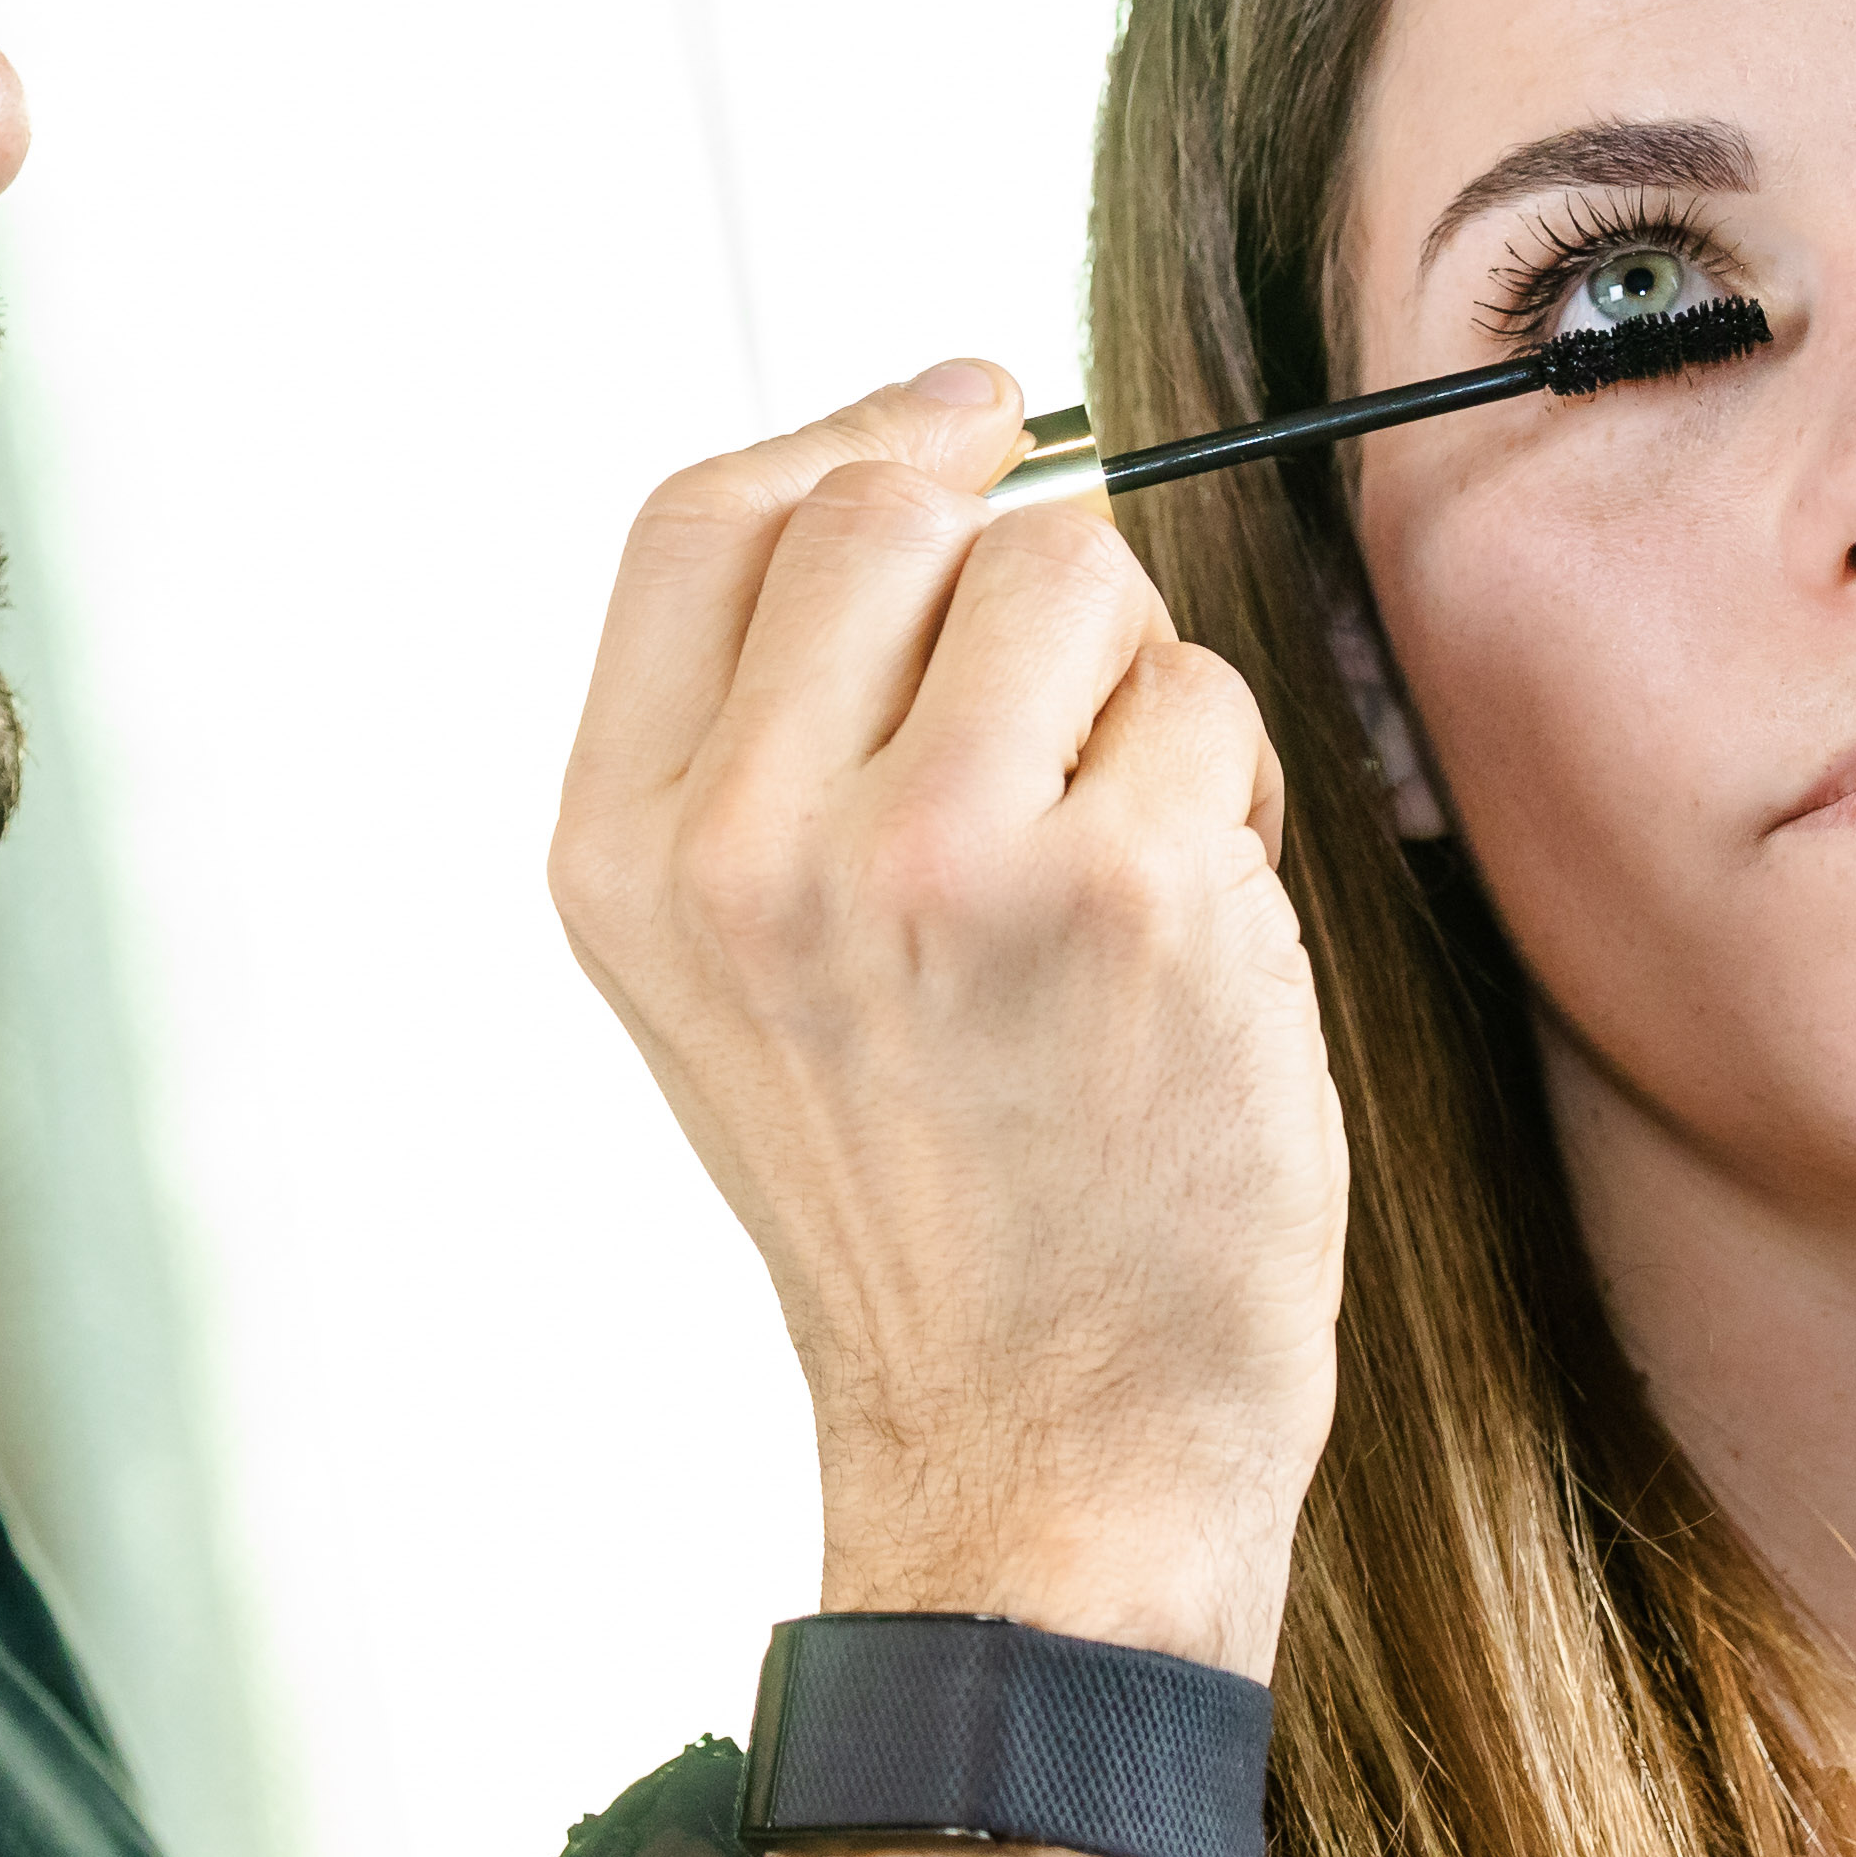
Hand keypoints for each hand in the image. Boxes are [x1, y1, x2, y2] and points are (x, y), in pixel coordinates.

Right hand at [552, 365, 1345, 1671]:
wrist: (1038, 1441)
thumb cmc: (930, 1195)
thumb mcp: (743, 967)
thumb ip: (770, 727)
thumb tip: (924, 450)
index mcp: (622, 854)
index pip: (701, 519)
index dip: (853, 433)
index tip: (973, 415)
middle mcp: (745, 849)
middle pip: (896, 510)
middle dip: (1017, 568)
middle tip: (1063, 715)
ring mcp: (929, 863)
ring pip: (1075, 575)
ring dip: (1134, 685)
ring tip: (1122, 858)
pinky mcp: (1119, 894)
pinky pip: (1206, 703)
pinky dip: (1233, 793)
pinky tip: (1193, 945)